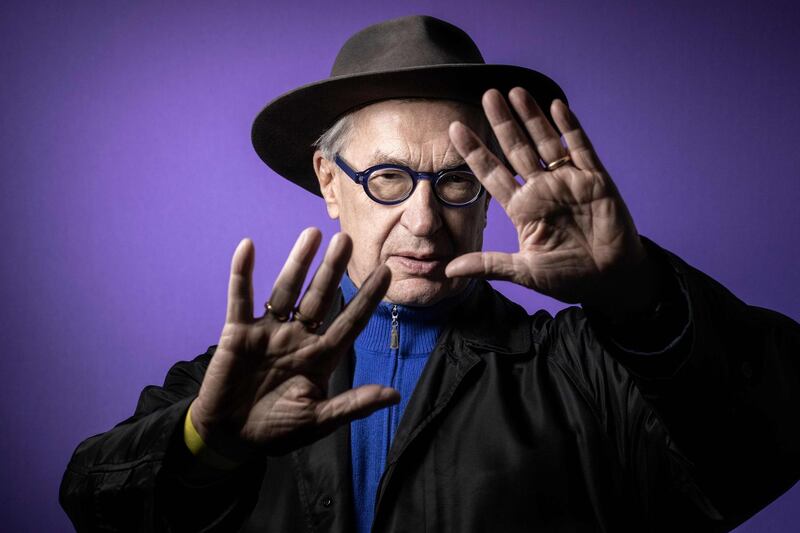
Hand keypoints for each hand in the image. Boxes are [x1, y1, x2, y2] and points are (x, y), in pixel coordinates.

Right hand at [190, 228, 398, 458]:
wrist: (231, 436)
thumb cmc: (276, 430)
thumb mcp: (317, 421)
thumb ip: (352, 405)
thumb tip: (394, 396)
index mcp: (320, 356)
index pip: (350, 321)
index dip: (367, 298)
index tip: (386, 272)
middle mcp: (298, 337)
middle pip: (320, 297)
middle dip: (333, 270)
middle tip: (348, 240)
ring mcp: (268, 332)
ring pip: (285, 290)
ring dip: (297, 262)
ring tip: (312, 234)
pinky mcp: (238, 333)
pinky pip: (241, 298)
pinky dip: (242, 273)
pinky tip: (248, 247)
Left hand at [446, 87, 656, 312]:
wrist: (612, 281)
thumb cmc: (568, 277)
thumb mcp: (524, 272)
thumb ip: (489, 265)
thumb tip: (449, 270)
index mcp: (523, 209)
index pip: (492, 174)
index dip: (475, 152)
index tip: (454, 130)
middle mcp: (543, 190)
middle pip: (517, 149)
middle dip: (502, 123)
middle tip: (487, 95)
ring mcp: (569, 182)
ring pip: (546, 142)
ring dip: (532, 117)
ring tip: (515, 92)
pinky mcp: (596, 180)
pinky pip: (581, 148)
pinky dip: (570, 128)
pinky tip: (556, 106)